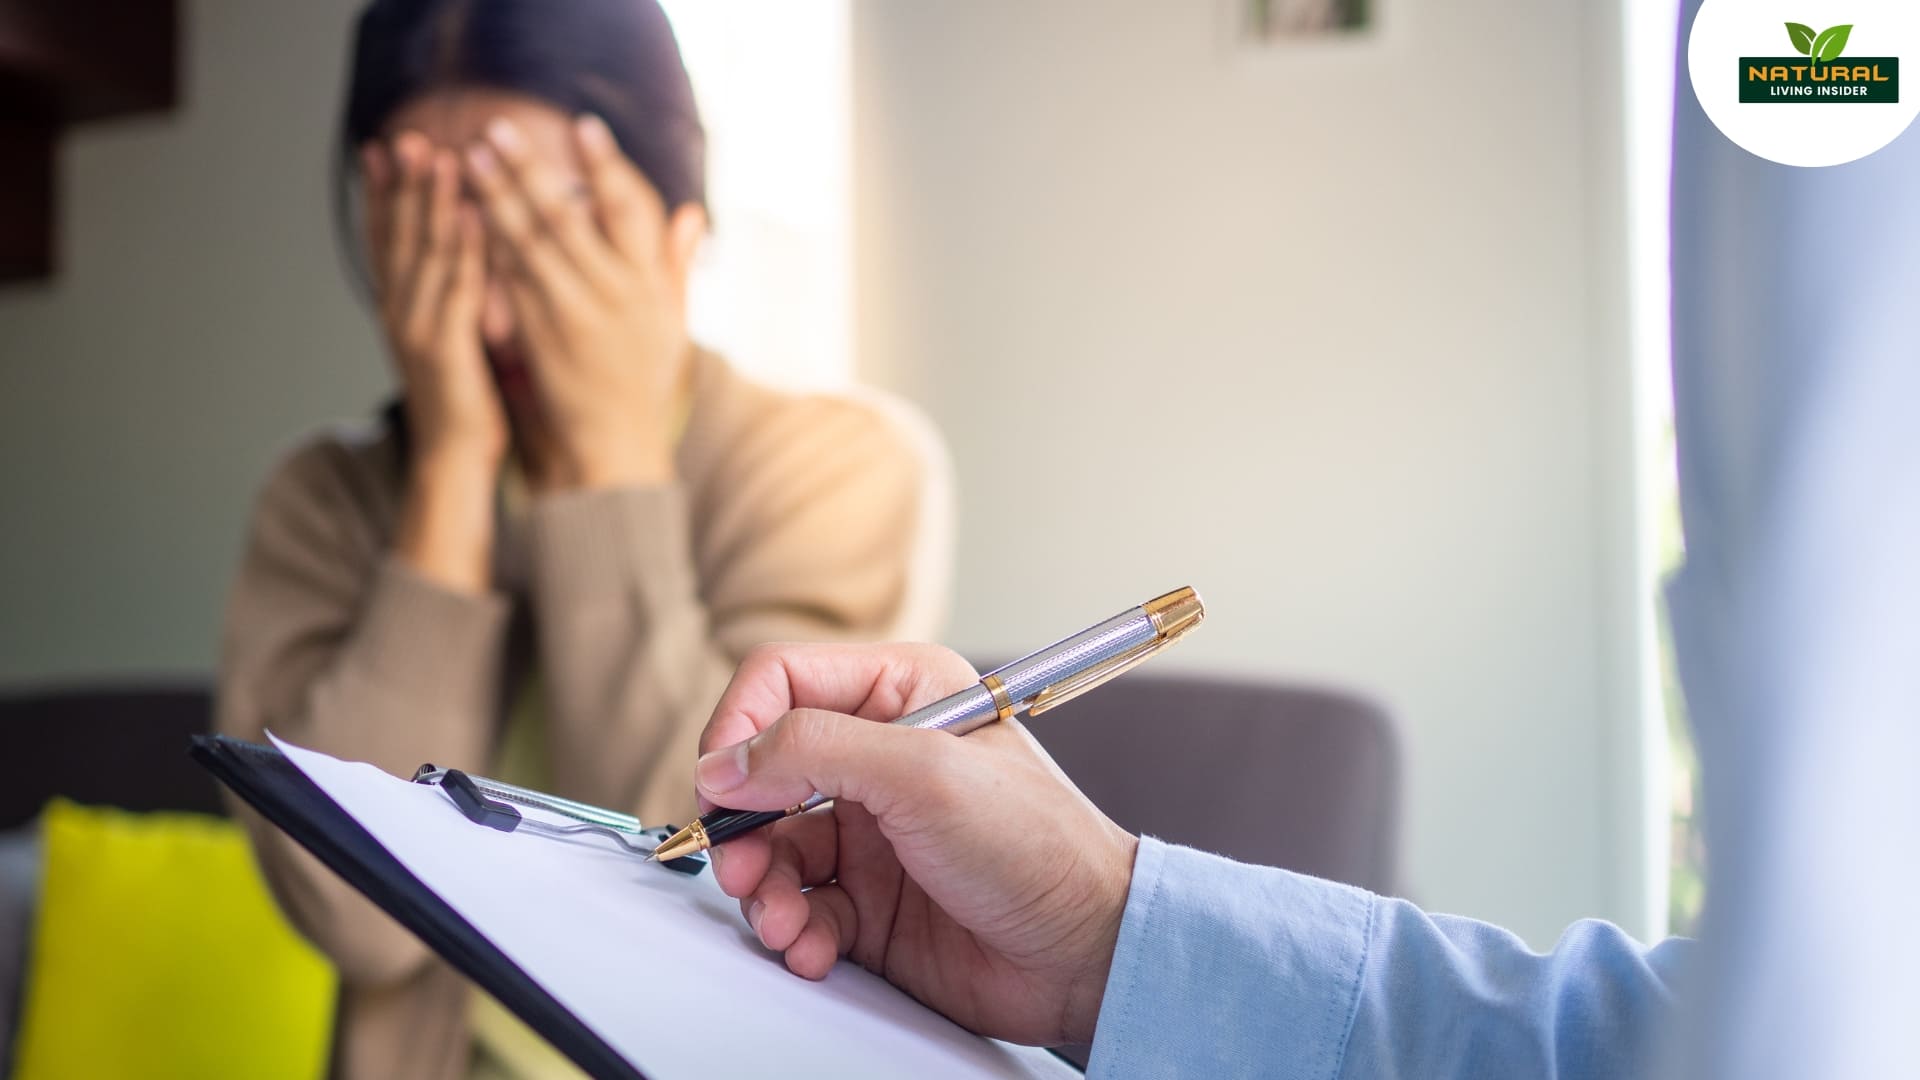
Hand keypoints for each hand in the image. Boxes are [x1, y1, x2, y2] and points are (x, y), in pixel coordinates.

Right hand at [365, 133, 503, 475]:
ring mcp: (419, 329)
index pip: (385, 241)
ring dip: (431, 202)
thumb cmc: (462, 405)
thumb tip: (459, 267)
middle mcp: (401, 313)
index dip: (382, 195)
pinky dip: (466, 246)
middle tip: (404, 136)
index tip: (381, 149)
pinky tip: (475, 212)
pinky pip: (460, 287)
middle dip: (402, 184)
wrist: (454, 461)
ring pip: (425, 253)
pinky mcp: (448, 348)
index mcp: (399, 310)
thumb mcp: (449, 343)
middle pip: (398, 237)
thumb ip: (448, 303)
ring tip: (436, 156)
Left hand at [464, 115, 691, 490]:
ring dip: (494, 197)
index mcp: (648, 284)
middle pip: (565, 218)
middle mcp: (612, 295)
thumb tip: (693, 215)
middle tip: (498, 129)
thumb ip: (677, 266)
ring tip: (468, 158)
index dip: (607, 167)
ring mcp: (571, 315)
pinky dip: (485, 245)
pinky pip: (508, 281)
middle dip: (529, 170)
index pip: (629, 212)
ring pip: (527, 244)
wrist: (616, 443)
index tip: (583, 127)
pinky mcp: (537, 336)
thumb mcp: (673, 322)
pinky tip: (463, 214)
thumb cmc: (645, 380)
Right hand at [695, 643, 1138, 1046]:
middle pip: (761, 772)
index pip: (782, 681)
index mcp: (901, 693)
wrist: (1084, 953)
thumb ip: (817, 751)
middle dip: (742, 824)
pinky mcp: (867, 899)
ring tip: (785, 921)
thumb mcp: (925, 774)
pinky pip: (798, 907)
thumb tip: (727, 760)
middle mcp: (879, 756)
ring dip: (764, 889)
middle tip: (741, 865)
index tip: (721, 782)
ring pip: (771, 848)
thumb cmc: (1039, 846)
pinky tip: (815, 946)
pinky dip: (793, 930)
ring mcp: (870, 831)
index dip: (739, 727)